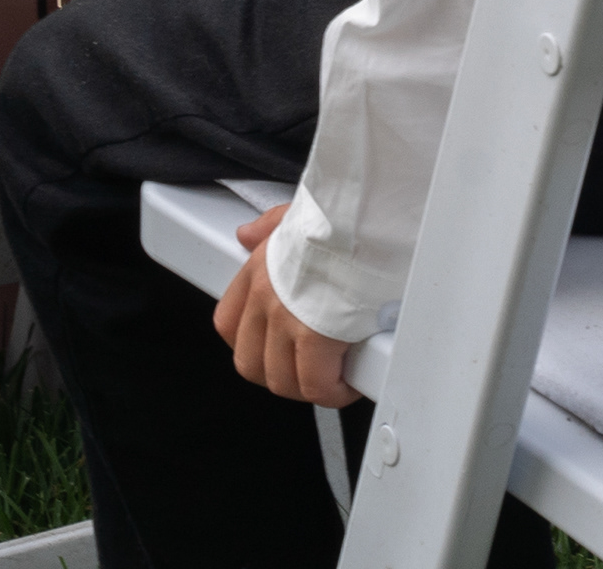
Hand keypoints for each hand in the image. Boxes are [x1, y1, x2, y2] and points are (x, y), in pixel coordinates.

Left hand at [218, 202, 359, 404]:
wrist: (374, 211)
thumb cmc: (349, 211)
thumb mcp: (299, 211)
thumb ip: (270, 226)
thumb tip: (248, 233)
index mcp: (259, 268)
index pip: (228, 324)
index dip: (252, 345)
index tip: (276, 348)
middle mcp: (266, 297)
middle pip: (251, 363)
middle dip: (279, 375)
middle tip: (310, 370)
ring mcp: (287, 320)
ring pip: (282, 380)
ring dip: (308, 387)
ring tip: (334, 379)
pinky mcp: (317, 336)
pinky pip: (316, 384)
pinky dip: (332, 391)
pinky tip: (349, 382)